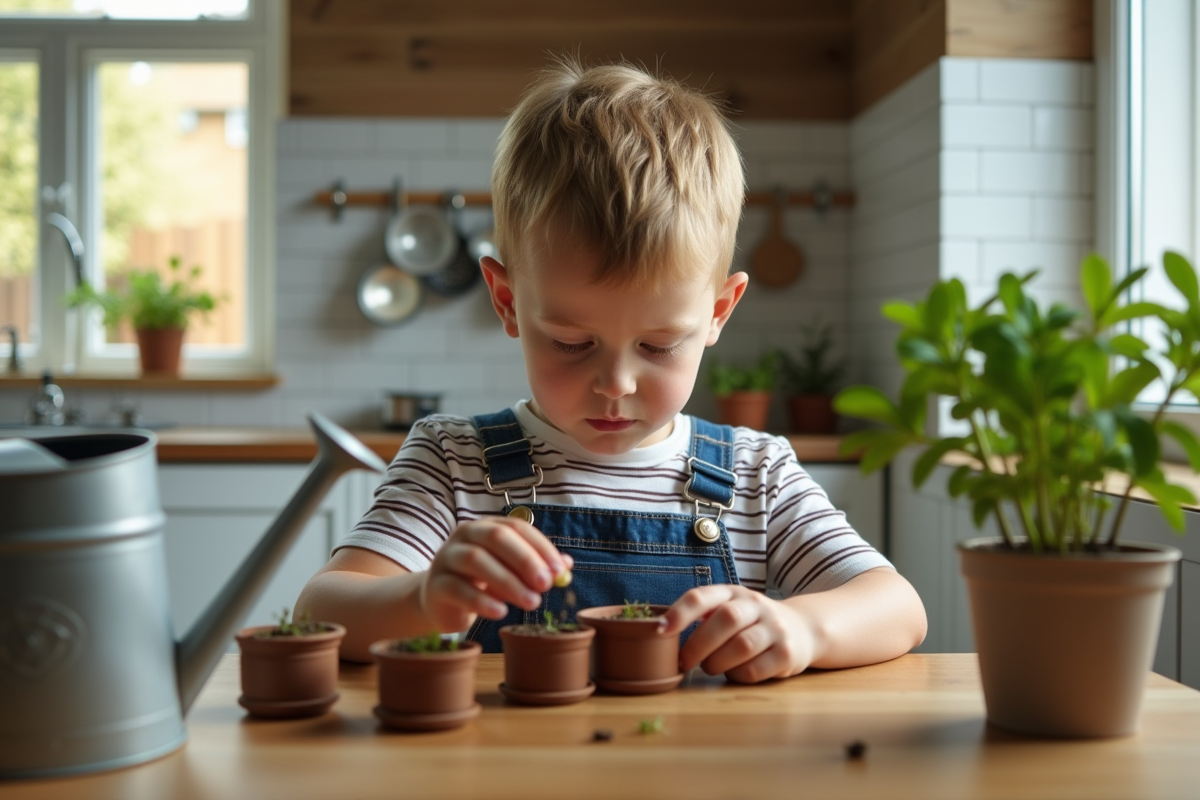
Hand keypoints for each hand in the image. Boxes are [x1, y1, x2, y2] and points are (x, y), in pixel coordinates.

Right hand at [417, 517, 571, 632]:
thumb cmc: (481, 582)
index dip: (540, 547)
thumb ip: (535, 566)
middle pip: (496, 538)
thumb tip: (567, 565)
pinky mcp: (435, 585)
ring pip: (476, 560)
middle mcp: (464, 535)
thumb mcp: (510, 571)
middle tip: (546, 585)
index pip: (516, 528)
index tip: (560, 570)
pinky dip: (482, 601)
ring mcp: (446, 558)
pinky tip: (501, 612)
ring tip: (532, 602)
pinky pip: (458, 589)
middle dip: (525, 560)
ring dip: (508, 582)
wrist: (440, 601)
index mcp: (486, 526)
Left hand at [660, 585, 818, 683]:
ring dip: (717, 662)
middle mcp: (755, 605)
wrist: (803, 629)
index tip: (659, 631)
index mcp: (733, 592)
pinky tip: (734, 673)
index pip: (702, 596)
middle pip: (725, 619)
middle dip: (698, 645)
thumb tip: (661, 636)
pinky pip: (755, 668)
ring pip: (741, 645)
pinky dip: (737, 675)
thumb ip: (702, 617)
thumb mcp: (729, 610)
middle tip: (684, 662)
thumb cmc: (751, 624)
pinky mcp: (787, 653)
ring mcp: (775, 627)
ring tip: (710, 667)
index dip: (679, 613)